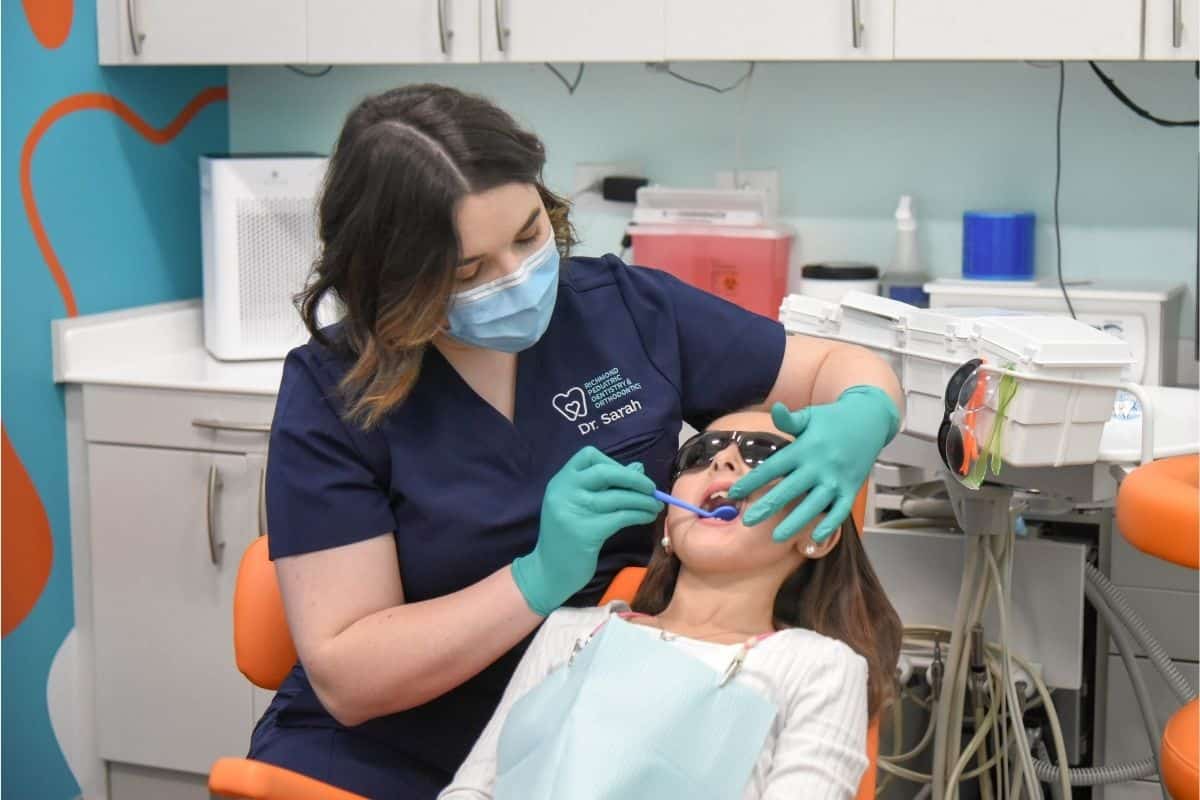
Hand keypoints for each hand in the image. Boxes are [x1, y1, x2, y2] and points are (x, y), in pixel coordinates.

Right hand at [513, 447, 662, 615]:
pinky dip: (638, 515)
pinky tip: (646, 517)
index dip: (613, 462)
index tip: (628, 475)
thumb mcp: (578, 506)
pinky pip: (620, 517)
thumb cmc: (566, 537)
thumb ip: (604, 486)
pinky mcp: (585, 533)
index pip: (588, 456)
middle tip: (651, 488)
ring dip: (642, 500)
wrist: (548, 573)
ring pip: (617, 497)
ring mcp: (573, 511)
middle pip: (605, 472)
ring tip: (655, 506)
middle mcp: (563, 492)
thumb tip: (638, 468)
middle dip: (634, 479)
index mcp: (560, 482)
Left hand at [728, 386, 899, 543]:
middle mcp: (820, 466)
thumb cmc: (833, 419)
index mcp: (805, 448)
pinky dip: (829, 525)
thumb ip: (790, 419)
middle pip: (790, 489)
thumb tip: (775, 409)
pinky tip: (814, 538)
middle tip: (748, 521)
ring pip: (813, 505)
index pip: (774, 467)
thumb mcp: (810, 416)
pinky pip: (840, 511)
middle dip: (768, 506)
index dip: (753, 481)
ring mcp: (836, 479)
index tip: (734, 493)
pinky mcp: (851, 489)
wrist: (870, 420)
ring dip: (795, 522)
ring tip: (776, 537)